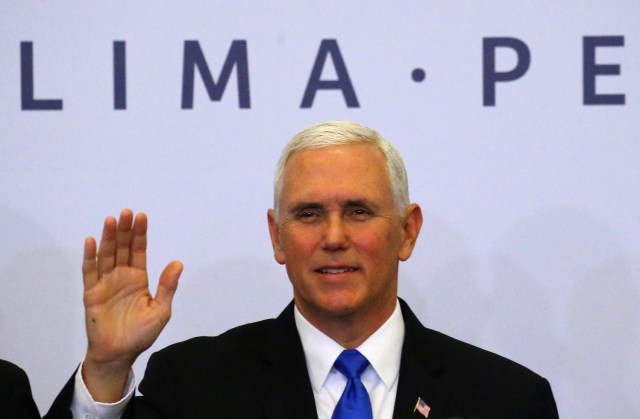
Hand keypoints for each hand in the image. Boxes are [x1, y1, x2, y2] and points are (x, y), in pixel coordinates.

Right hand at [81, 209, 182, 400]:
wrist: (119, 354)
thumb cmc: (140, 334)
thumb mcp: (161, 310)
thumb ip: (167, 286)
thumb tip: (178, 262)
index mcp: (138, 278)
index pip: (139, 251)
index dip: (140, 234)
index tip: (142, 216)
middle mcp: (121, 276)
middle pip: (123, 248)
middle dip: (125, 230)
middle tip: (126, 212)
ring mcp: (106, 283)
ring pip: (107, 255)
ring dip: (109, 238)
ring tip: (111, 220)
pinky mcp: (92, 293)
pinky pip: (90, 271)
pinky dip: (90, 256)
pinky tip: (91, 241)